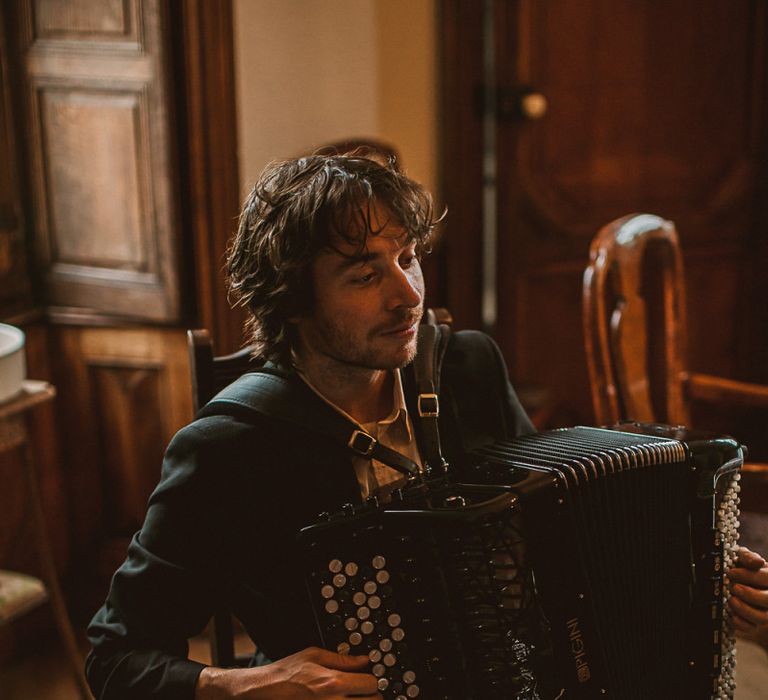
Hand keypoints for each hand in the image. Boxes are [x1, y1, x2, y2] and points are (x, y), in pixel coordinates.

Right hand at [195, 646, 381, 698]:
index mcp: (334, 683)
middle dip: (370, 696)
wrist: (264, 692)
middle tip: (360, 691)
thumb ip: (342, 659)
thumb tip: (364, 660)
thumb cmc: (286, 674)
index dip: (371, 679)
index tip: (365, 678)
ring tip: (350, 698)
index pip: (372, 684)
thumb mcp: (314, 655)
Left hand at [728, 547, 767, 650]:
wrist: (727, 580)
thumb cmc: (738, 566)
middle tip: (733, 587)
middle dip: (750, 594)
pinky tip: (732, 616)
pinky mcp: (753, 623)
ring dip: (745, 609)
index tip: (731, 572)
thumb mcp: (741, 557)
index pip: (767, 578)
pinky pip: (751, 628)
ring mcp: (764, 611)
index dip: (749, 576)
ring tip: (731, 600)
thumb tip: (758, 562)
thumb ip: (749, 558)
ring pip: (763, 617)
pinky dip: (741, 623)